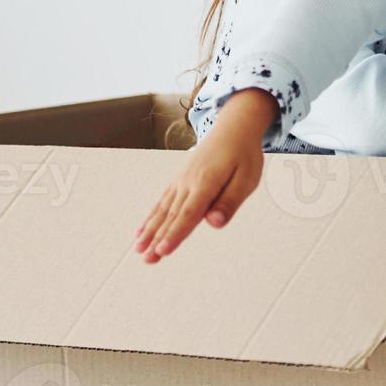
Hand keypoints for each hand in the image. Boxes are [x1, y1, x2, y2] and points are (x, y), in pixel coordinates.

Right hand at [133, 89, 271, 262]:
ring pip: (163, 209)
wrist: (234, 127)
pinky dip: (151, 216)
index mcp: (206, 182)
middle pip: (172, 215)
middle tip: (146, 258)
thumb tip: (215, 223)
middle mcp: (189, 182)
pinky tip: (142, 230)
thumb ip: (229, 202)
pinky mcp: (180, 180)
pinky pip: (162, 200)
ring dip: (150, 230)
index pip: (189, 214)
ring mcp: (182, 180)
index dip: (175, 234)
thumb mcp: (246, 178)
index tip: (163, 250)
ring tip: (139, 249)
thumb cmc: (243, 153)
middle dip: (157, 239)